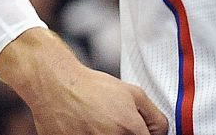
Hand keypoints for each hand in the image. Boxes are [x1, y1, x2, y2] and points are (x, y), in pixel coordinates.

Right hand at [0, 32, 168, 134]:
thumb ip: (155, 117)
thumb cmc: (91, 88)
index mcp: (130, 130)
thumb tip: (160, 134)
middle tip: (113, 125)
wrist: (55, 85)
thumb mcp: (132, 93)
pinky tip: (86, 129)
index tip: (137, 129)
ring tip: (97, 126)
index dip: (143, 134)